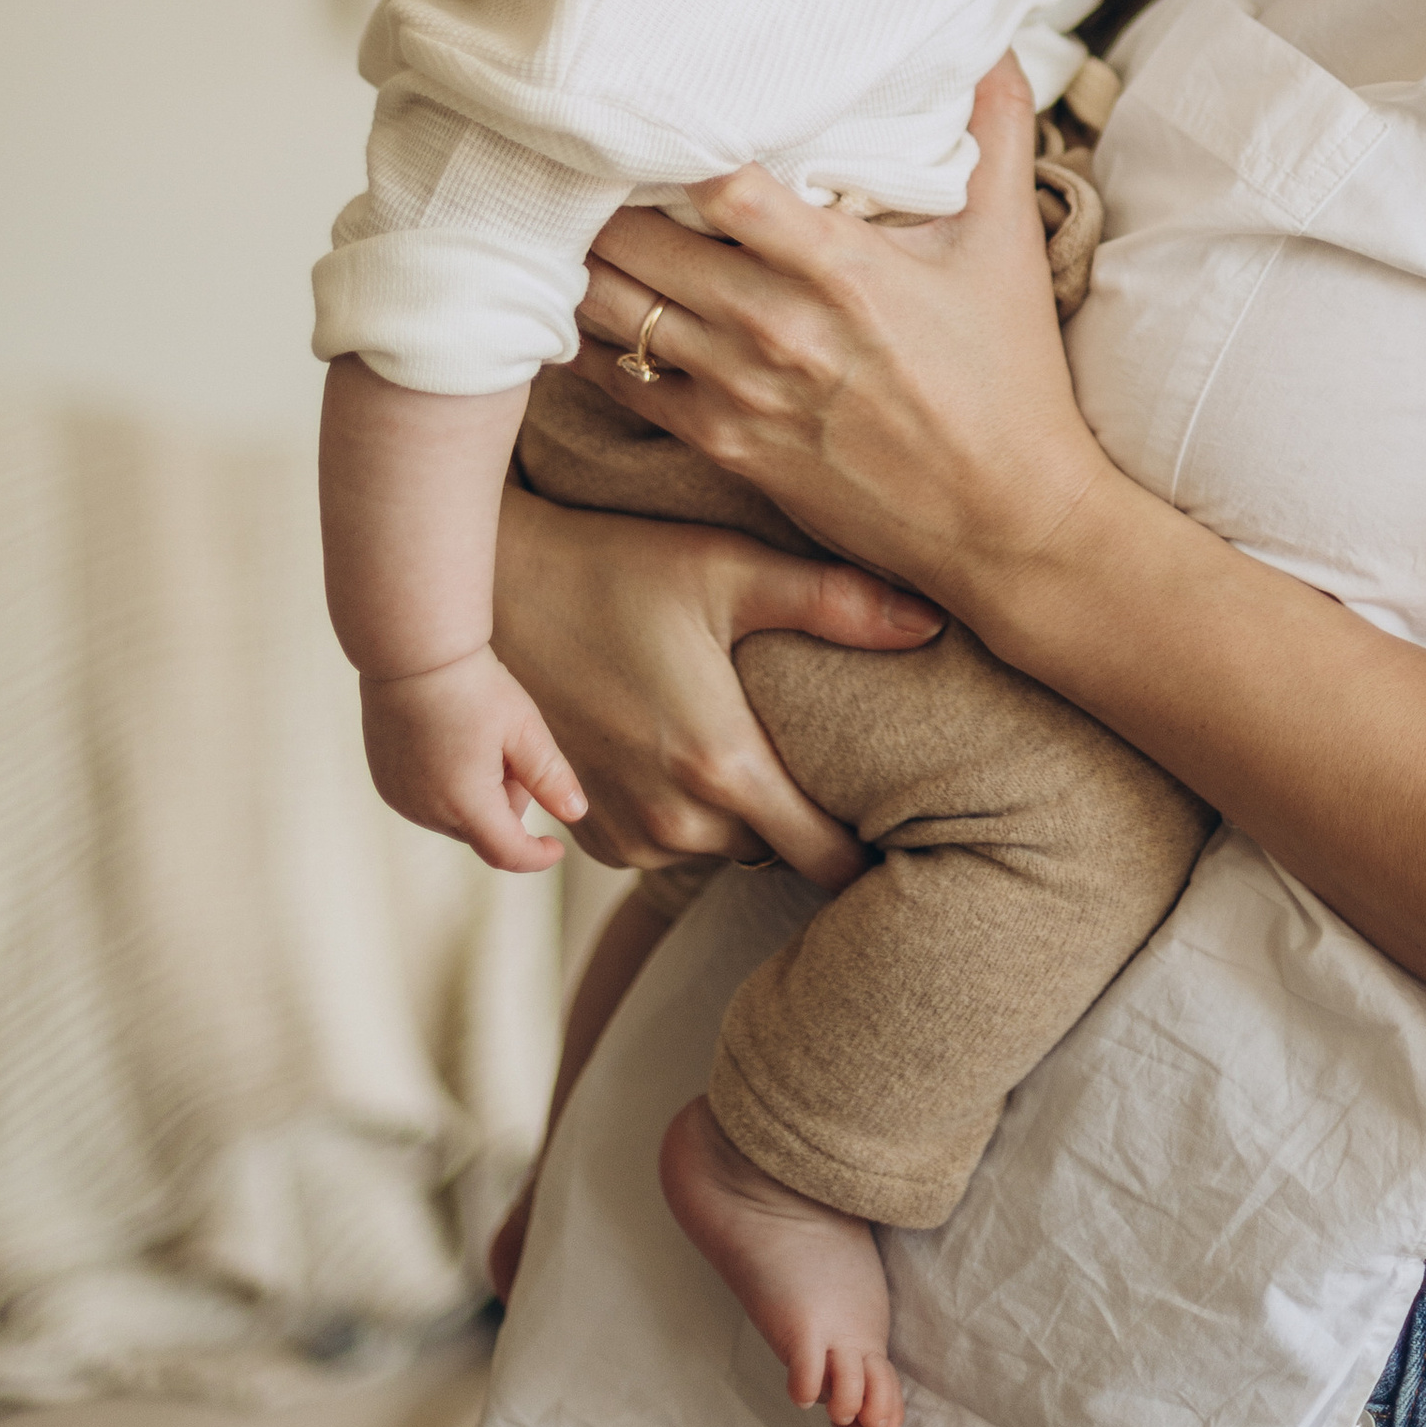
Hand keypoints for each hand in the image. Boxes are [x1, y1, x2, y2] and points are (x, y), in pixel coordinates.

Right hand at [358, 645, 585, 872]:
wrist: (413, 652)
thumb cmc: (473, 686)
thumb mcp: (524, 728)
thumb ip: (551, 777)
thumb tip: (576, 814)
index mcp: (465, 803)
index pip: (507, 853)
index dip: (536, 856)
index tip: (556, 847)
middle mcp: (426, 811)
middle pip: (483, 830)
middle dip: (505, 800)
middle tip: (507, 746)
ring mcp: (400, 799)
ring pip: (456, 816)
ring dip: (475, 794)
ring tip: (474, 738)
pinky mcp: (386, 784)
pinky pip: (427, 801)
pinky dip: (446, 785)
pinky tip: (448, 740)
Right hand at [492, 482, 944, 884]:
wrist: (491, 590)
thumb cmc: (616, 566)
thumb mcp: (730, 569)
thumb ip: (835, 602)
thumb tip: (934, 621)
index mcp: (723, 767)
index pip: (828, 860)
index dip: (870, 848)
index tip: (906, 824)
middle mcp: (674, 821)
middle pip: (778, 850)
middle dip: (807, 817)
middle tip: (838, 766)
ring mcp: (624, 834)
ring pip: (721, 845)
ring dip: (740, 811)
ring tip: (755, 742)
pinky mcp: (586, 832)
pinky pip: (664, 841)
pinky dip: (683, 808)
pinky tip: (683, 743)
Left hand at [566, 61, 1102, 614]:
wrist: (1005, 521)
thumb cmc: (1010, 377)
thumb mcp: (1009, 242)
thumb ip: (998, 128)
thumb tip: (994, 37)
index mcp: (840, 267)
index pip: (720, 181)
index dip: (671, 136)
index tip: (650, 101)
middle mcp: (775, 326)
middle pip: (639, 238)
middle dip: (602, 190)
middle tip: (578, 147)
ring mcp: (739, 390)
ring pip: (614, 306)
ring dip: (582, 257)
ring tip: (562, 214)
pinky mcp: (722, 443)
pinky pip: (620, 379)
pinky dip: (589, 336)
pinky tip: (576, 299)